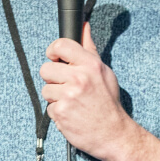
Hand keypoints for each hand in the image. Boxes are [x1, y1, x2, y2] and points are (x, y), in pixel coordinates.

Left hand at [39, 23, 130, 160]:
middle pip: (45, 69)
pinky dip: (58, 112)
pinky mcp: (61, 112)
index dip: (53, 51)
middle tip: (67, 87)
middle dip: (53, 79)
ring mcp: (68, 96)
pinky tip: (72, 114)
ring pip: (45, 90)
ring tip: (72, 102)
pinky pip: (49, 108)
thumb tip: (84, 27)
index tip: (54, 58)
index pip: (60, 45)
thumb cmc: (108, 102)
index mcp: (90, 65)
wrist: (113, 133)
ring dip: (55, 97)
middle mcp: (79, 78)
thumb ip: (89, 49)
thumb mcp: (104, 72)